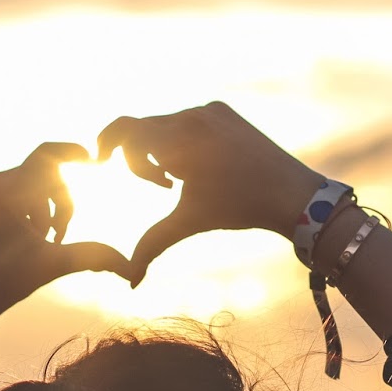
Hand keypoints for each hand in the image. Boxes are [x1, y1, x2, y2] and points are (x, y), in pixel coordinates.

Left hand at [0, 142, 134, 337]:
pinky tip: (18, 236)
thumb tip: (132, 269)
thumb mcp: (54, 264)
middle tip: (58, 236)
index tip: (92, 158)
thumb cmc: (5, 284)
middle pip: (38, 175)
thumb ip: (94, 256)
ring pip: (21, 181)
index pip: (47, 155)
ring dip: (39, 206)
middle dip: (57, 202)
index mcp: (6, 192)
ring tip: (38, 240)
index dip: (73, 152)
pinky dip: (18, 206)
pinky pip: (0, 188)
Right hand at [96, 102, 323, 284]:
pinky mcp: (221, 110)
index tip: (99, 161)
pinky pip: (186, 120)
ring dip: (164, 152)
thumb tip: (130, 281)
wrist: (291, 193)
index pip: (125, 128)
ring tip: (187, 179)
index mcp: (180, 140)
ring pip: (164, 125)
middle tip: (165, 187)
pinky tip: (203, 167)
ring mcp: (209, 110)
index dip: (106, 142)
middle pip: (143, 129)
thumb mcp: (190, 223)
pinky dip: (182, 142)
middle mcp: (192, 116)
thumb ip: (152, 244)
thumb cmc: (239, 208)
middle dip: (144, 160)